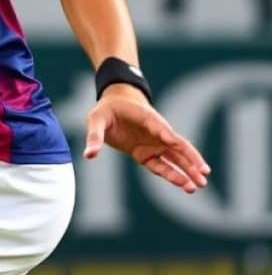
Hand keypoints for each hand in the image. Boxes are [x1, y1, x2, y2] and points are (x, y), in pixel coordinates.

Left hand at [84, 84, 210, 192]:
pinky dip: (173, 175)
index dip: (170, 137)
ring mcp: (154, 144)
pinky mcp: (147, 154)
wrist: (112, 106)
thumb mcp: (96, 119)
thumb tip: (89, 155)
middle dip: (190, 159)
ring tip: (199, 186)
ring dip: (187, 171)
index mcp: (146, 117)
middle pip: (177, 146)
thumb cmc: (106, 110)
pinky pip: (162, 166)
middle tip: (203, 174)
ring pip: (174, 158)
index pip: (162, 128)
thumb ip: (94, 135)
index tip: (179, 147)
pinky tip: (185, 185)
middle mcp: (155, 132)